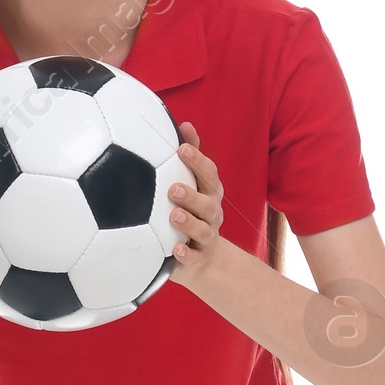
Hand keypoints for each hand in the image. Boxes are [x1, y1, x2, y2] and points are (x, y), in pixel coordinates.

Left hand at [166, 123, 223, 280]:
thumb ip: (190, 158)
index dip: (198, 161)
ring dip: (189, 223)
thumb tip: (184, 124)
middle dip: (193, 195)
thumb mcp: (194, 184)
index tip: (182, 149)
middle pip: (208, 203)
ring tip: (174, 215)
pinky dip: (186, 254)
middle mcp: (211, 214)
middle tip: (173, 188)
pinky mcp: (197, 259)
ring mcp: (206, 238)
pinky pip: (194, 258)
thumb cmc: (193, 213)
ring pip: (202, 230)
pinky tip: (175, 249)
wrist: (203, 260)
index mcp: (209, 193)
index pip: (208, 174)